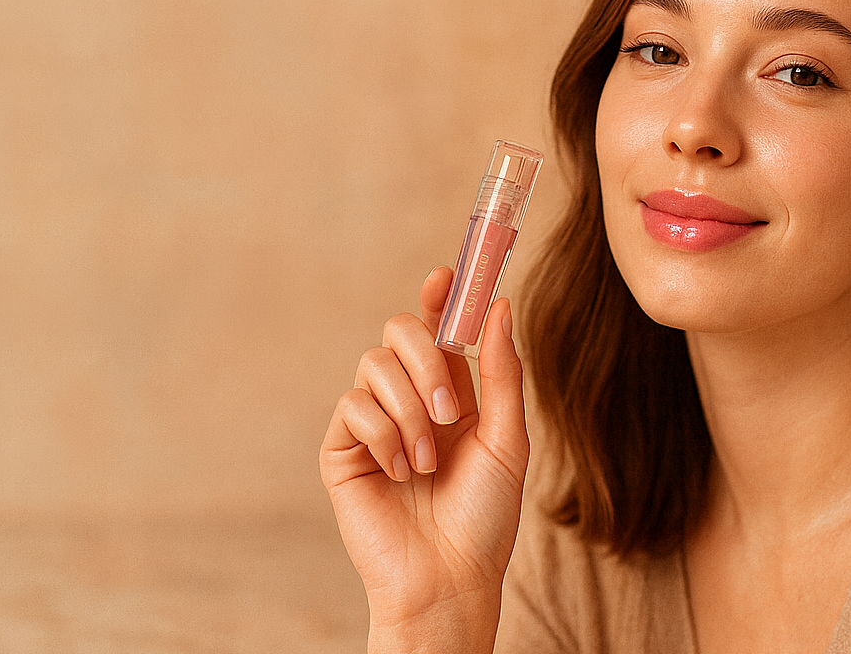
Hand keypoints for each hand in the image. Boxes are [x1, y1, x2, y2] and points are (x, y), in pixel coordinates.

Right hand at [321, 266, 529, 652]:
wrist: (450, 577)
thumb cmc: (486, 516)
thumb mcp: (508, 438)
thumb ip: (501, 371)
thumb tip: (499, 304)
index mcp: (453, 394)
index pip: (438, 330)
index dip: (439, 296)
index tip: (446, 274)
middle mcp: (411, 400)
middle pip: (400, 331)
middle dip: (426, 359)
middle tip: (450, 408)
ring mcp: (374, 422)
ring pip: (375, 366)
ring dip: (410, 410)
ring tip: (428, 461)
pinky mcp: (343, 449)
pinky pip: (354, 406)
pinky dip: (384, 435)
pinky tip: (400, 472)